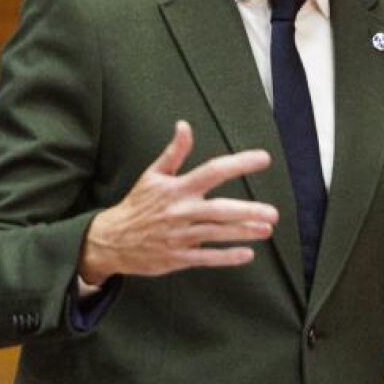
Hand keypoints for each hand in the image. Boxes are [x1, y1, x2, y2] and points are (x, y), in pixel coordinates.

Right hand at [77, 121, 278, 285]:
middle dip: (247, 211)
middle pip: (219, 209)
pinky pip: (206, 259)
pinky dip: (226, 257)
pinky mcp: (177, 258)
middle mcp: (180, 211)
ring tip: (266, 230)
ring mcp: (179, 236)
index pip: (212, 171)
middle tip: (272, 212)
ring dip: (243, 233)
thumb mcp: (153, 175)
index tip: (263, 158)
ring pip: (216, 234)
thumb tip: (185, 125)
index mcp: (177, 188)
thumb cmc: (137, 205)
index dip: (239, 164)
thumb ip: (174, 152)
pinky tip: (247, 254)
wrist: (111, 240)